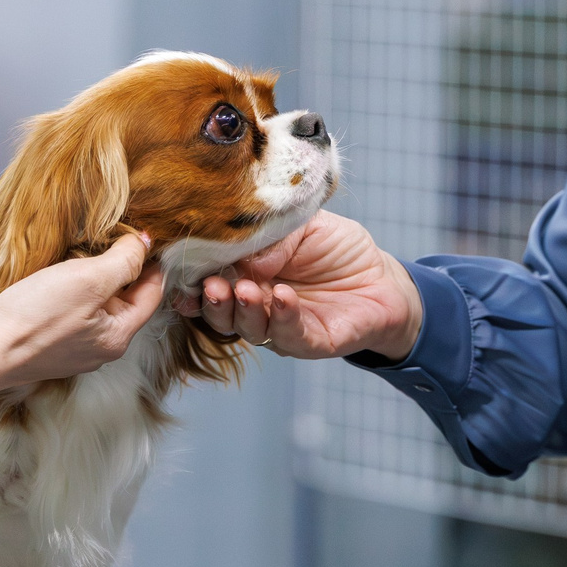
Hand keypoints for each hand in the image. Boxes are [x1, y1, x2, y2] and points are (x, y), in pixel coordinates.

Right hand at [0, 234, 165, 407]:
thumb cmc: (35, 317)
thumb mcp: (87, 280)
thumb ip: (123, 262)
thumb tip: (143, 244)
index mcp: (118, 337)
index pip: (151, 295)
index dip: (151, 262)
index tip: (142, 235)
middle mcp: (100, 349)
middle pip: (124, 301)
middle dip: (121, 270)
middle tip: (109, 237)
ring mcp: (73, 350)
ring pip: (96, 306)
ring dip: (93, 279)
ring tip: (81, 252)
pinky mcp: (48, 345)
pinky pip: (71, 313)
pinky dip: (71, 292)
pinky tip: (56, 276)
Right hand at [170, 211, 421, 360]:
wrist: (383, 278)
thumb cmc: (339, 248)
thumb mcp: (304, 225)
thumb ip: (273, 235)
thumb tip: (244, 254)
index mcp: (247, 274)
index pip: (212, 278)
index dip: (195, 278)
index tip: (182, 271)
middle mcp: (256, 304)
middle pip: (220, 310)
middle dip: (212, 300)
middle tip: (213, 286)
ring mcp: (279, 326)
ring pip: (248, 327)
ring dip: (243, 310)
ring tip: (247, 290)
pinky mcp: (309, 342)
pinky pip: (289, 335)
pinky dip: (283, 317)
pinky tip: (284, 297)